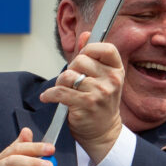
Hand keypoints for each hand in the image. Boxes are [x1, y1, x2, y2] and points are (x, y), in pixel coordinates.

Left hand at [39, 33, 123, 162]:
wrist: (103, 131)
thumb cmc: (100, 103)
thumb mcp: (102, 78)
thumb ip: (92, 55)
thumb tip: (85, 34)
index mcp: (117, 71)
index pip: (105, 48)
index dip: (90, 49)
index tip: (83, 57)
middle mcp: (111, 80)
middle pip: (81, 60)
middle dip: (71, 69)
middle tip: (71, 80)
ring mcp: (100, 93)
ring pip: (68, 75)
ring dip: (60, 82)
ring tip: (62, 90)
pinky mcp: (86, 104)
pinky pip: (60, 92)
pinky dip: (50, 94)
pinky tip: (48, 97)